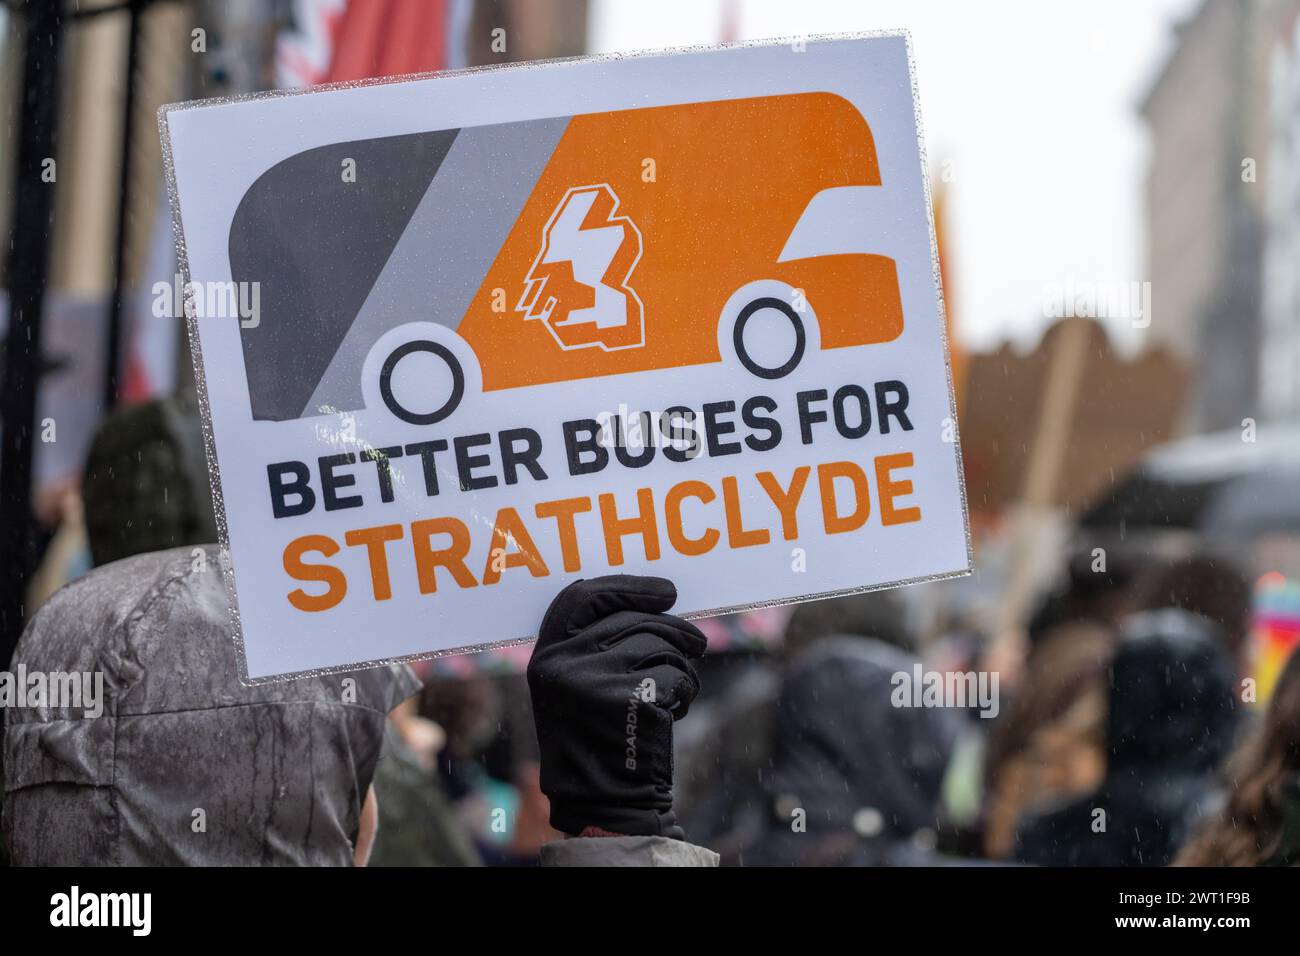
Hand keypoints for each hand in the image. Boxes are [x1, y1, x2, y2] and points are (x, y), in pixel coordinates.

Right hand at [527, 575, 706, 838]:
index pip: (581, 597)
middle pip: (634, 619)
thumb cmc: (598, 742)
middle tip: (697, 643)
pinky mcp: (630, 701)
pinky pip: (674, 675)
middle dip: (675, 630)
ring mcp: (594, 682)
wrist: (604, 804)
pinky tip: (673, 713)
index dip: (626, 587)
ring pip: (661, 645)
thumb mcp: (574, 689)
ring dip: (681, 666)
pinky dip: (684, 691)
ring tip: (675, 693)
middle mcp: (563, 665)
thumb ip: (595, 647)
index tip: (665, 591)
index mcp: (544, 656)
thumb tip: (653, 602)